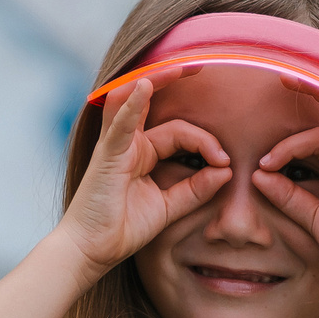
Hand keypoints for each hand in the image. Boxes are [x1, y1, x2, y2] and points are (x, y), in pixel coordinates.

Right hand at [57, 72, 229, 273]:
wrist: (92, 251)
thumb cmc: (121, 229)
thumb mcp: (168, 207)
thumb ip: (195, 189)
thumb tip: (226, 172)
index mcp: (141, 154)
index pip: (180, 133)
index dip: (206, 143)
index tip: (225, 163)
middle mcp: (127, 144)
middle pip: (157, 108)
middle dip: (175, 82)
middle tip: (202, 65)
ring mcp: (115, 146)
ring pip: (134, 102)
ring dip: (155, 81)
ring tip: (179, 66)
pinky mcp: (107, 155)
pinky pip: (120, 123)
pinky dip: (132, 103)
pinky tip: (145, 85)